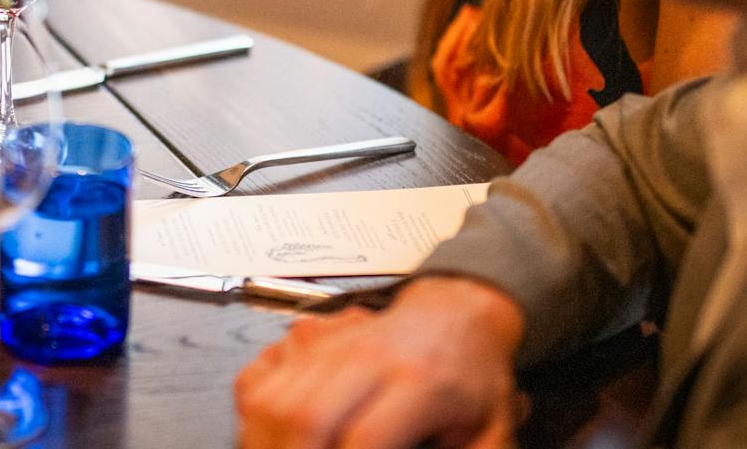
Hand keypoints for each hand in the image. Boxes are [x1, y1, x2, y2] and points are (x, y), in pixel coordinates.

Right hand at [234, 276, 526, 448]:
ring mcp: (332, 343)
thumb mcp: (493, 429)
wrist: (457, 311)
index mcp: (420, 381)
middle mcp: (369, 356)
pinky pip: (259, 377)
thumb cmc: (472, 375)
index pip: (365, 436)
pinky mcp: (308, 339)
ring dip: (264, 440)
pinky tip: (267, 436)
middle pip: (306, 415)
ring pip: (274, 397)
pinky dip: (253, 415)